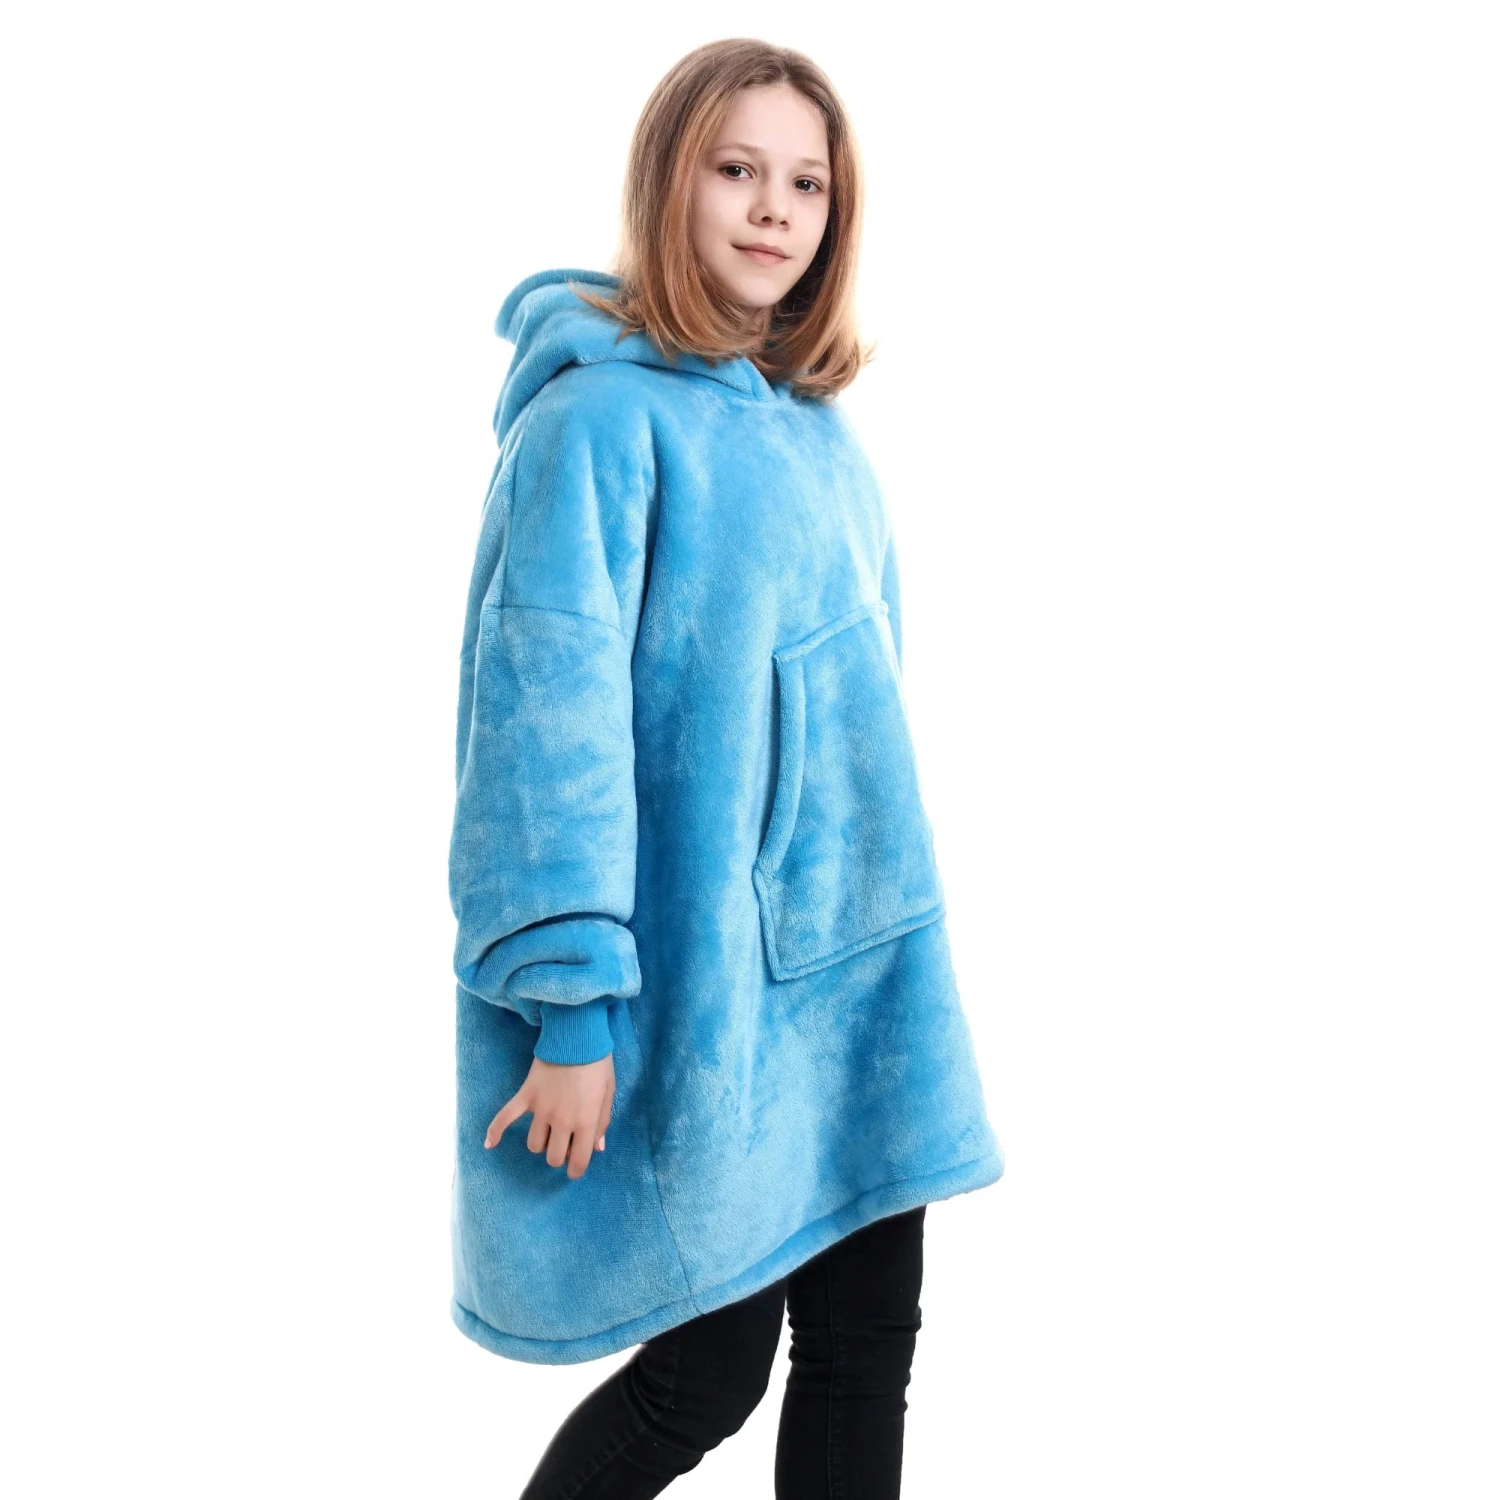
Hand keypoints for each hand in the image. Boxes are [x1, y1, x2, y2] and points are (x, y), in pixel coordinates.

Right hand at [484, 1052, 614, 1179]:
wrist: (576, 1036)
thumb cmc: (598, 1064)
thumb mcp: (609, 1093)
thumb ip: (603, 1122)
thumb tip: (597, 1148)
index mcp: (585, 1121)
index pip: (578, 1161)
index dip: (577, 1170)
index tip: (575, 1169)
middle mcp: (561, 1120)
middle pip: (552, 1157)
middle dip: (559, 1156)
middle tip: (565, 1143)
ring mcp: (541, 1109)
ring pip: (533, 1144)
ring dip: (541, 1142)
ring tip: (548, 1131)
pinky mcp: (525, 1096)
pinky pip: (505, 1117)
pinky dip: (495, 1131)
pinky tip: (489, 1144)